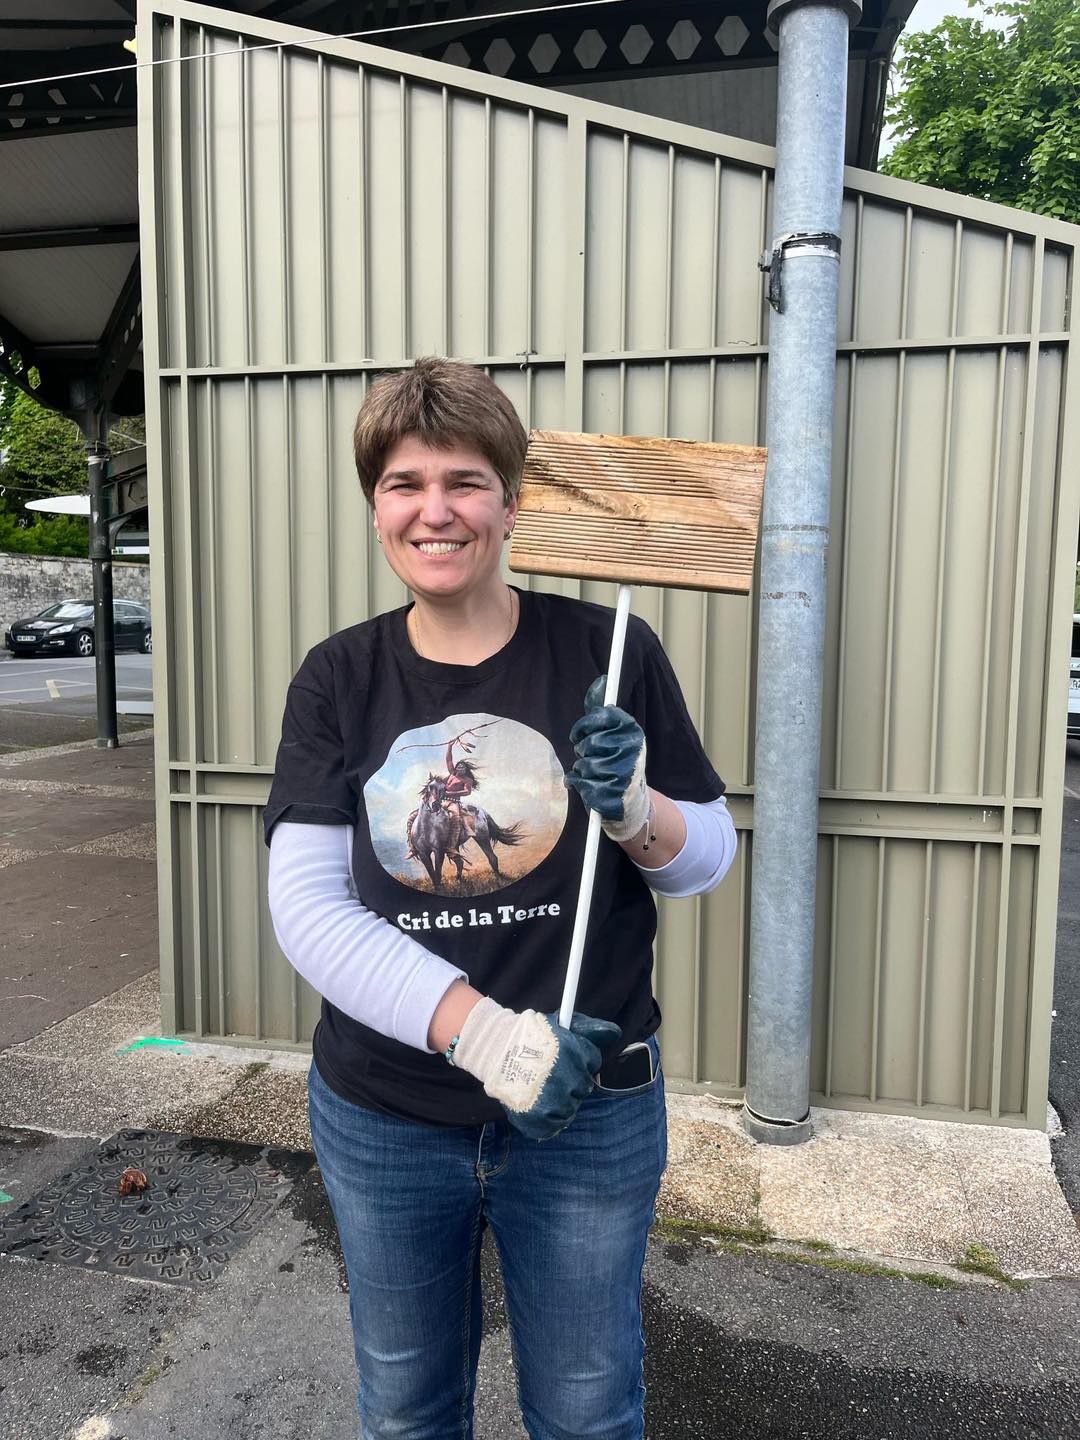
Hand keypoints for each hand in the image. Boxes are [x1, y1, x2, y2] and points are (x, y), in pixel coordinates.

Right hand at [451, 997, 621, 1140]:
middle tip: (553, 1073)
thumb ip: (591, 1029)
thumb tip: (614, 1034)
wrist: (496, 1048)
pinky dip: (550, 1120)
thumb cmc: (532, 1035)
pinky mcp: (538, 1117)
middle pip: (583, 1088)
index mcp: (575, 1053)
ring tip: (544, 1088)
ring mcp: (552, 1100)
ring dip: (561, 1101)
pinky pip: (555, 1126)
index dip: (580, 1059)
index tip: (566, 1056)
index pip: (593, 1062)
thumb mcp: (563, 1023)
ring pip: (570, 1108)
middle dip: (572, 1081)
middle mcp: (567, 1078)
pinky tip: (541, 1106)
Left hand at [565, 675, 650, 841]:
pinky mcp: (612, 796)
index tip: (579, 734)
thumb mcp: (616, 735)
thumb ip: (603, 711)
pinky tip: (588, 786)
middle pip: (588, 742)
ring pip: (583, 764)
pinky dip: (577, 784)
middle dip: (583, 750)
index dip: (583, 726)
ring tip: (593, 773)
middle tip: (591, 757)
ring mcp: (623, 775)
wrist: (631, 802)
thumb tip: (601, 680)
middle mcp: (632, 751)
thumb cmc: (617, 762)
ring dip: (581, 769)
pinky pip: (579, 783)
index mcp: (633, 732)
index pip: (600, 715)